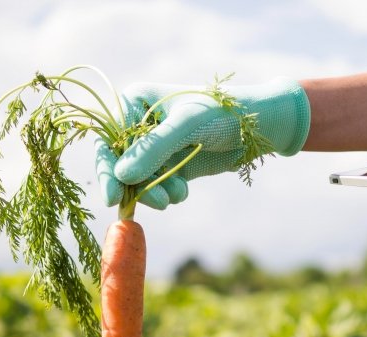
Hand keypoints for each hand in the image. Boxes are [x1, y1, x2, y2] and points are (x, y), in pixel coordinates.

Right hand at [96, 77, 310, 209]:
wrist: (259, 128)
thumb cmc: (223, 114)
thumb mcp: (186, 126)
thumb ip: (153, 149)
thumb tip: (120, 176)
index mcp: (135, 102)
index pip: (109, 139)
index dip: (107, 169)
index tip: (112, 197)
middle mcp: (139, 125)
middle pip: (119, 164)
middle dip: (136, 186)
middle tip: (157, 203)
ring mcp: (154, 147)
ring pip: (138, 180)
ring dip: (154, 192)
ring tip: (177, 195)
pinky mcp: (170, 165)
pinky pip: (156, 186)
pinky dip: (166, 193)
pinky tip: (183, 191)